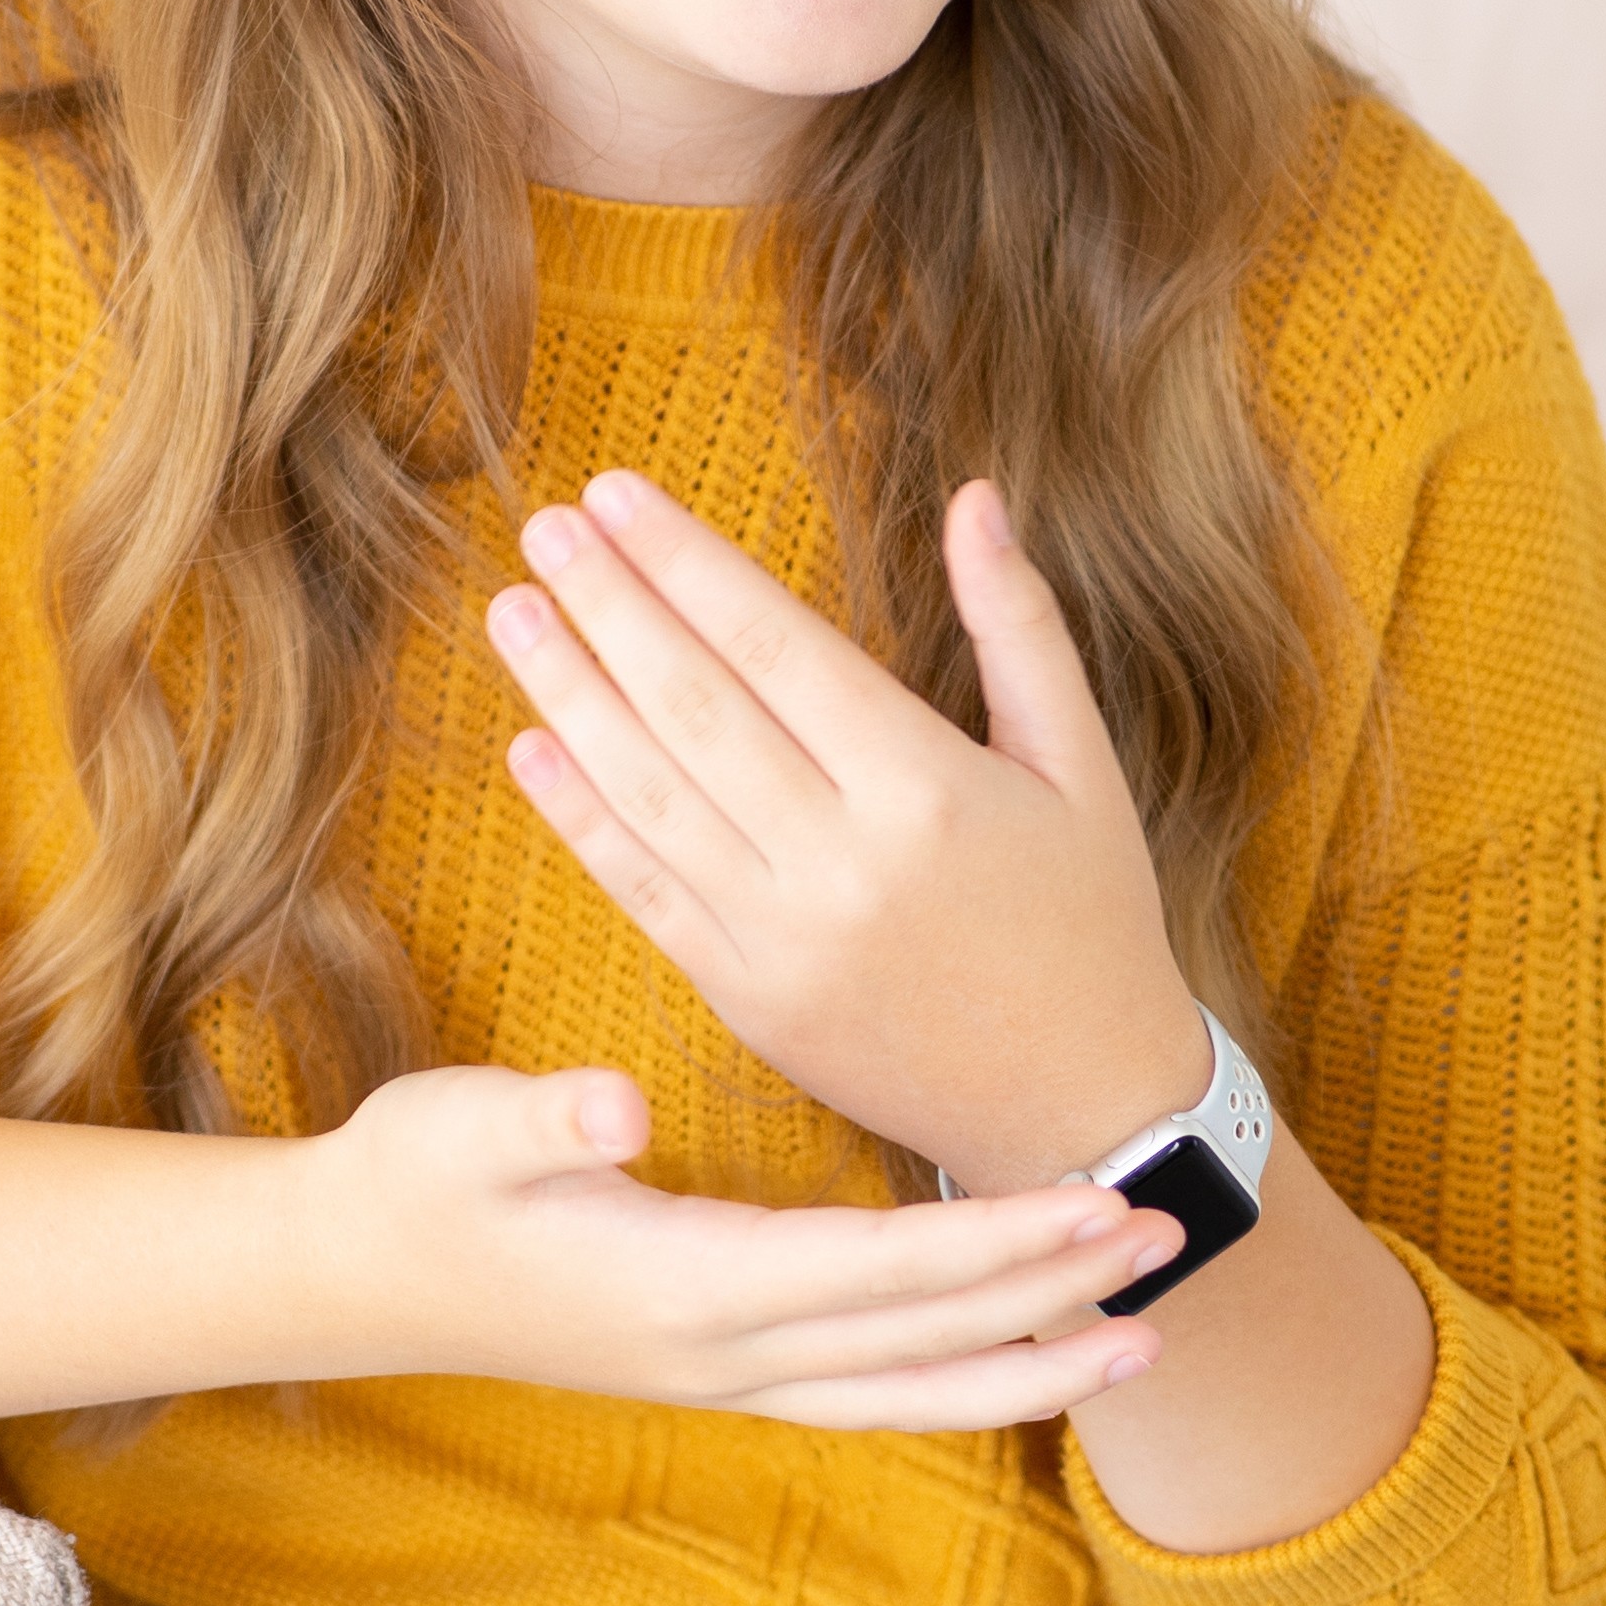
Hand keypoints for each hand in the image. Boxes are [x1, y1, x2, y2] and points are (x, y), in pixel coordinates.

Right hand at [307, 1060, 1174, 1428]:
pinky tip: (1024, 1355)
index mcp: (686, 1288)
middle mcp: (724, 1353)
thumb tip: (614, 1113)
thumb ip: (544, 1121)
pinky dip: (963, 1380)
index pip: (879, 1274)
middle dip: (1053, 1298)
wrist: (350, 1271)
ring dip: (1031, 1363)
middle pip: (924, 1341)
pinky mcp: (722, 1366)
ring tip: (1143, 1335)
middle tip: (1169, 1242)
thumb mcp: (462, 1128)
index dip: (996, 1248)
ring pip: (912, 1392)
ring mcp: (725, 1374)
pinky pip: (874, 1392)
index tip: (1094, 1206)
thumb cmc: (414, 1179)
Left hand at [487, 473, 1214, 1197]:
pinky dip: (581, 817)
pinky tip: (528, 745)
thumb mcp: (1081, 762)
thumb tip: (976, 494)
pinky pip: (645, 893)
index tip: (616, 493)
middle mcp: (843, 866)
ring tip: (515, 610)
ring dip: (570, 695)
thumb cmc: (1090, 916)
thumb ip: (1018, 624)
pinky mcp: (748, 1003)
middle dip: (610, 606)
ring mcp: (783, 942)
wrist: (1080, 1112)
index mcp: (928, 792)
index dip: (687, 564)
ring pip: (651, 795)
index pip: (777, 646)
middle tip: (545, 526)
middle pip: (696, 708)